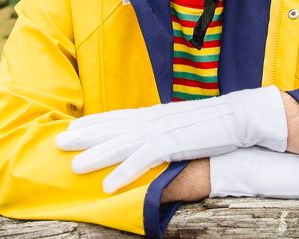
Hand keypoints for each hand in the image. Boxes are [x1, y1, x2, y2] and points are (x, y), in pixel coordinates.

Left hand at [56, 86, 286, 193]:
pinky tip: (108, 185)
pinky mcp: (173, 143)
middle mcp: (153, 118)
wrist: (240, 115)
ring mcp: (162, 129)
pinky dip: (124, 172)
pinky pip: (143, 160)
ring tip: (74, 167)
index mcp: (155, 113)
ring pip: (120, 144)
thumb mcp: (182, 124)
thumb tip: (150, 138)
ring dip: (96, 156)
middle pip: (112, 127)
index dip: (93, 123)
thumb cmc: (213, 122)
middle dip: (84, 136)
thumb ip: (163, 130)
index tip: (72, 127)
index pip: (117, 117)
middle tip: (58, 142)